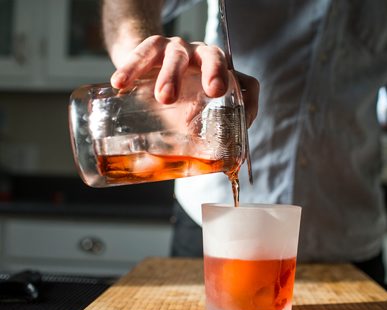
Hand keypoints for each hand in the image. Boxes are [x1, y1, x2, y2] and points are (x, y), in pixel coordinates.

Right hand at [109, 35, 258, 126]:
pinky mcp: (152, 45)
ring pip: (178, 56)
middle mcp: (203, 56)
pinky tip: (119, 83)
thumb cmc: (176, 96)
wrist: (146, 67)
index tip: (245, 119)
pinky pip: (142, 52)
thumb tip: (203, 168)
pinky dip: (131, 67)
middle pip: (215, 57)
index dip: (249, 99)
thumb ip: (197, 133)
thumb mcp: (191, 112)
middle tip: (213, 92)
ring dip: (172, 76)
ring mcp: (177, 48)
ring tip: (163, 98)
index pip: (244, 81)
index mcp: (221, 77)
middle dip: (216, 73)